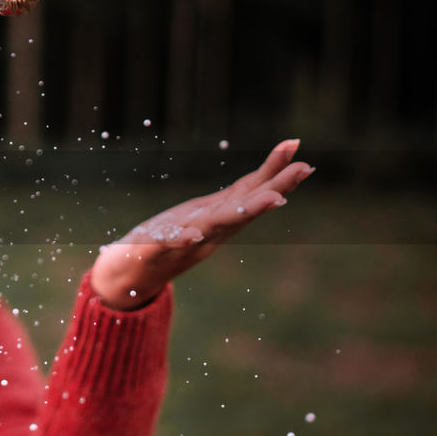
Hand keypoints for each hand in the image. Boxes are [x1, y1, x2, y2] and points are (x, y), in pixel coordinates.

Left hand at [91, 139, 313, 309]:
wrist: (131, 273)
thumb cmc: (172, 238)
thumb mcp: (207, 213)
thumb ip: (234, 200)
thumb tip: (267, 182)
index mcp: (219, 219)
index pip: (251, 194)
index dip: (277, 177)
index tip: (304, 162)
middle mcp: (209, 232)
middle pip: (243, 209)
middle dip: (271, 192)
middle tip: (302, 173)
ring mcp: (184, 243)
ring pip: (215, 226)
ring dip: (242, 213)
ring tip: (272, 198)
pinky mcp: (152, 250)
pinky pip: (167, 245)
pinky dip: (181, 239)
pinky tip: (191, 233)